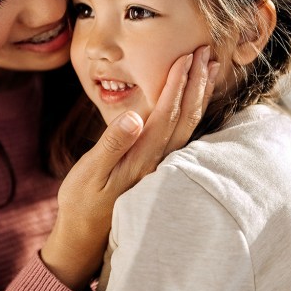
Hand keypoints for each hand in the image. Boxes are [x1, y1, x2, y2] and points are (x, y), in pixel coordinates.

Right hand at [41, 46, 217, 289]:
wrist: (85, 239)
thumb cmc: (82, 205)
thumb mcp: (89, 173)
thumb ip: (112, 143)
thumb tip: (135, 116)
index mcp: (142, 157)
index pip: (167, 113)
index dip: (178, 83)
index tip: (187, 56)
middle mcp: (157, 162)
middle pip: (185, 116)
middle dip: (196, 82)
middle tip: (206, 51)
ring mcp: (160, 167)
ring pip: (188, 126)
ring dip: (199, 96)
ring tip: (208, 70)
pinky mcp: (156, 170)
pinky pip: (181, 136)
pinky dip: (191, 114)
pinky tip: (193, 103)